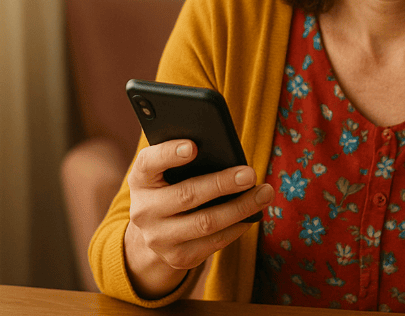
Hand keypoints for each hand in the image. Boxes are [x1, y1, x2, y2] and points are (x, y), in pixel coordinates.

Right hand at [124, 139, 273, 298]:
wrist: (156, 230)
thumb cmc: (171, 186)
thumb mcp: (167, 170)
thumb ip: (186, 158)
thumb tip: (226, 151)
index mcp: (141, 180)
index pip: (149, 163)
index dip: (169, 153)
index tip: (193, 146)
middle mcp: (144, 211)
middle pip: (187, 195)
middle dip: (222, 184)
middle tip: (250, 174)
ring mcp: (159, 238)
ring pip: (206, 223)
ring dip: (241, 208)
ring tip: (264, 193)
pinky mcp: (178, 258)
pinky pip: (214, 243)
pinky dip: (237, 227)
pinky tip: (253, 214)